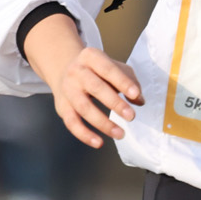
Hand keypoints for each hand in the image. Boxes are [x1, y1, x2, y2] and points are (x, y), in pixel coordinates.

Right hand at [22, 13, 143, 148]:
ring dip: (103, 123)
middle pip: (95, 88)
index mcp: (91, 57)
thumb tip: (139, 100)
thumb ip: (130, 81)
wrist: (65, 68)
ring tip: (120, 133)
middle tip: (131, 116)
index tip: (135, 95)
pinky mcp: (61, 106)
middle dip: (115, 103)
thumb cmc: (97, 70)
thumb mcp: (114, 66)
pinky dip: (84, 134)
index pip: (108, 69)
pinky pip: (71, 122)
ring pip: (83, 107)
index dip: (122, 82)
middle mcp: (76, 72)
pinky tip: (98, 142)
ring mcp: (67, 89)